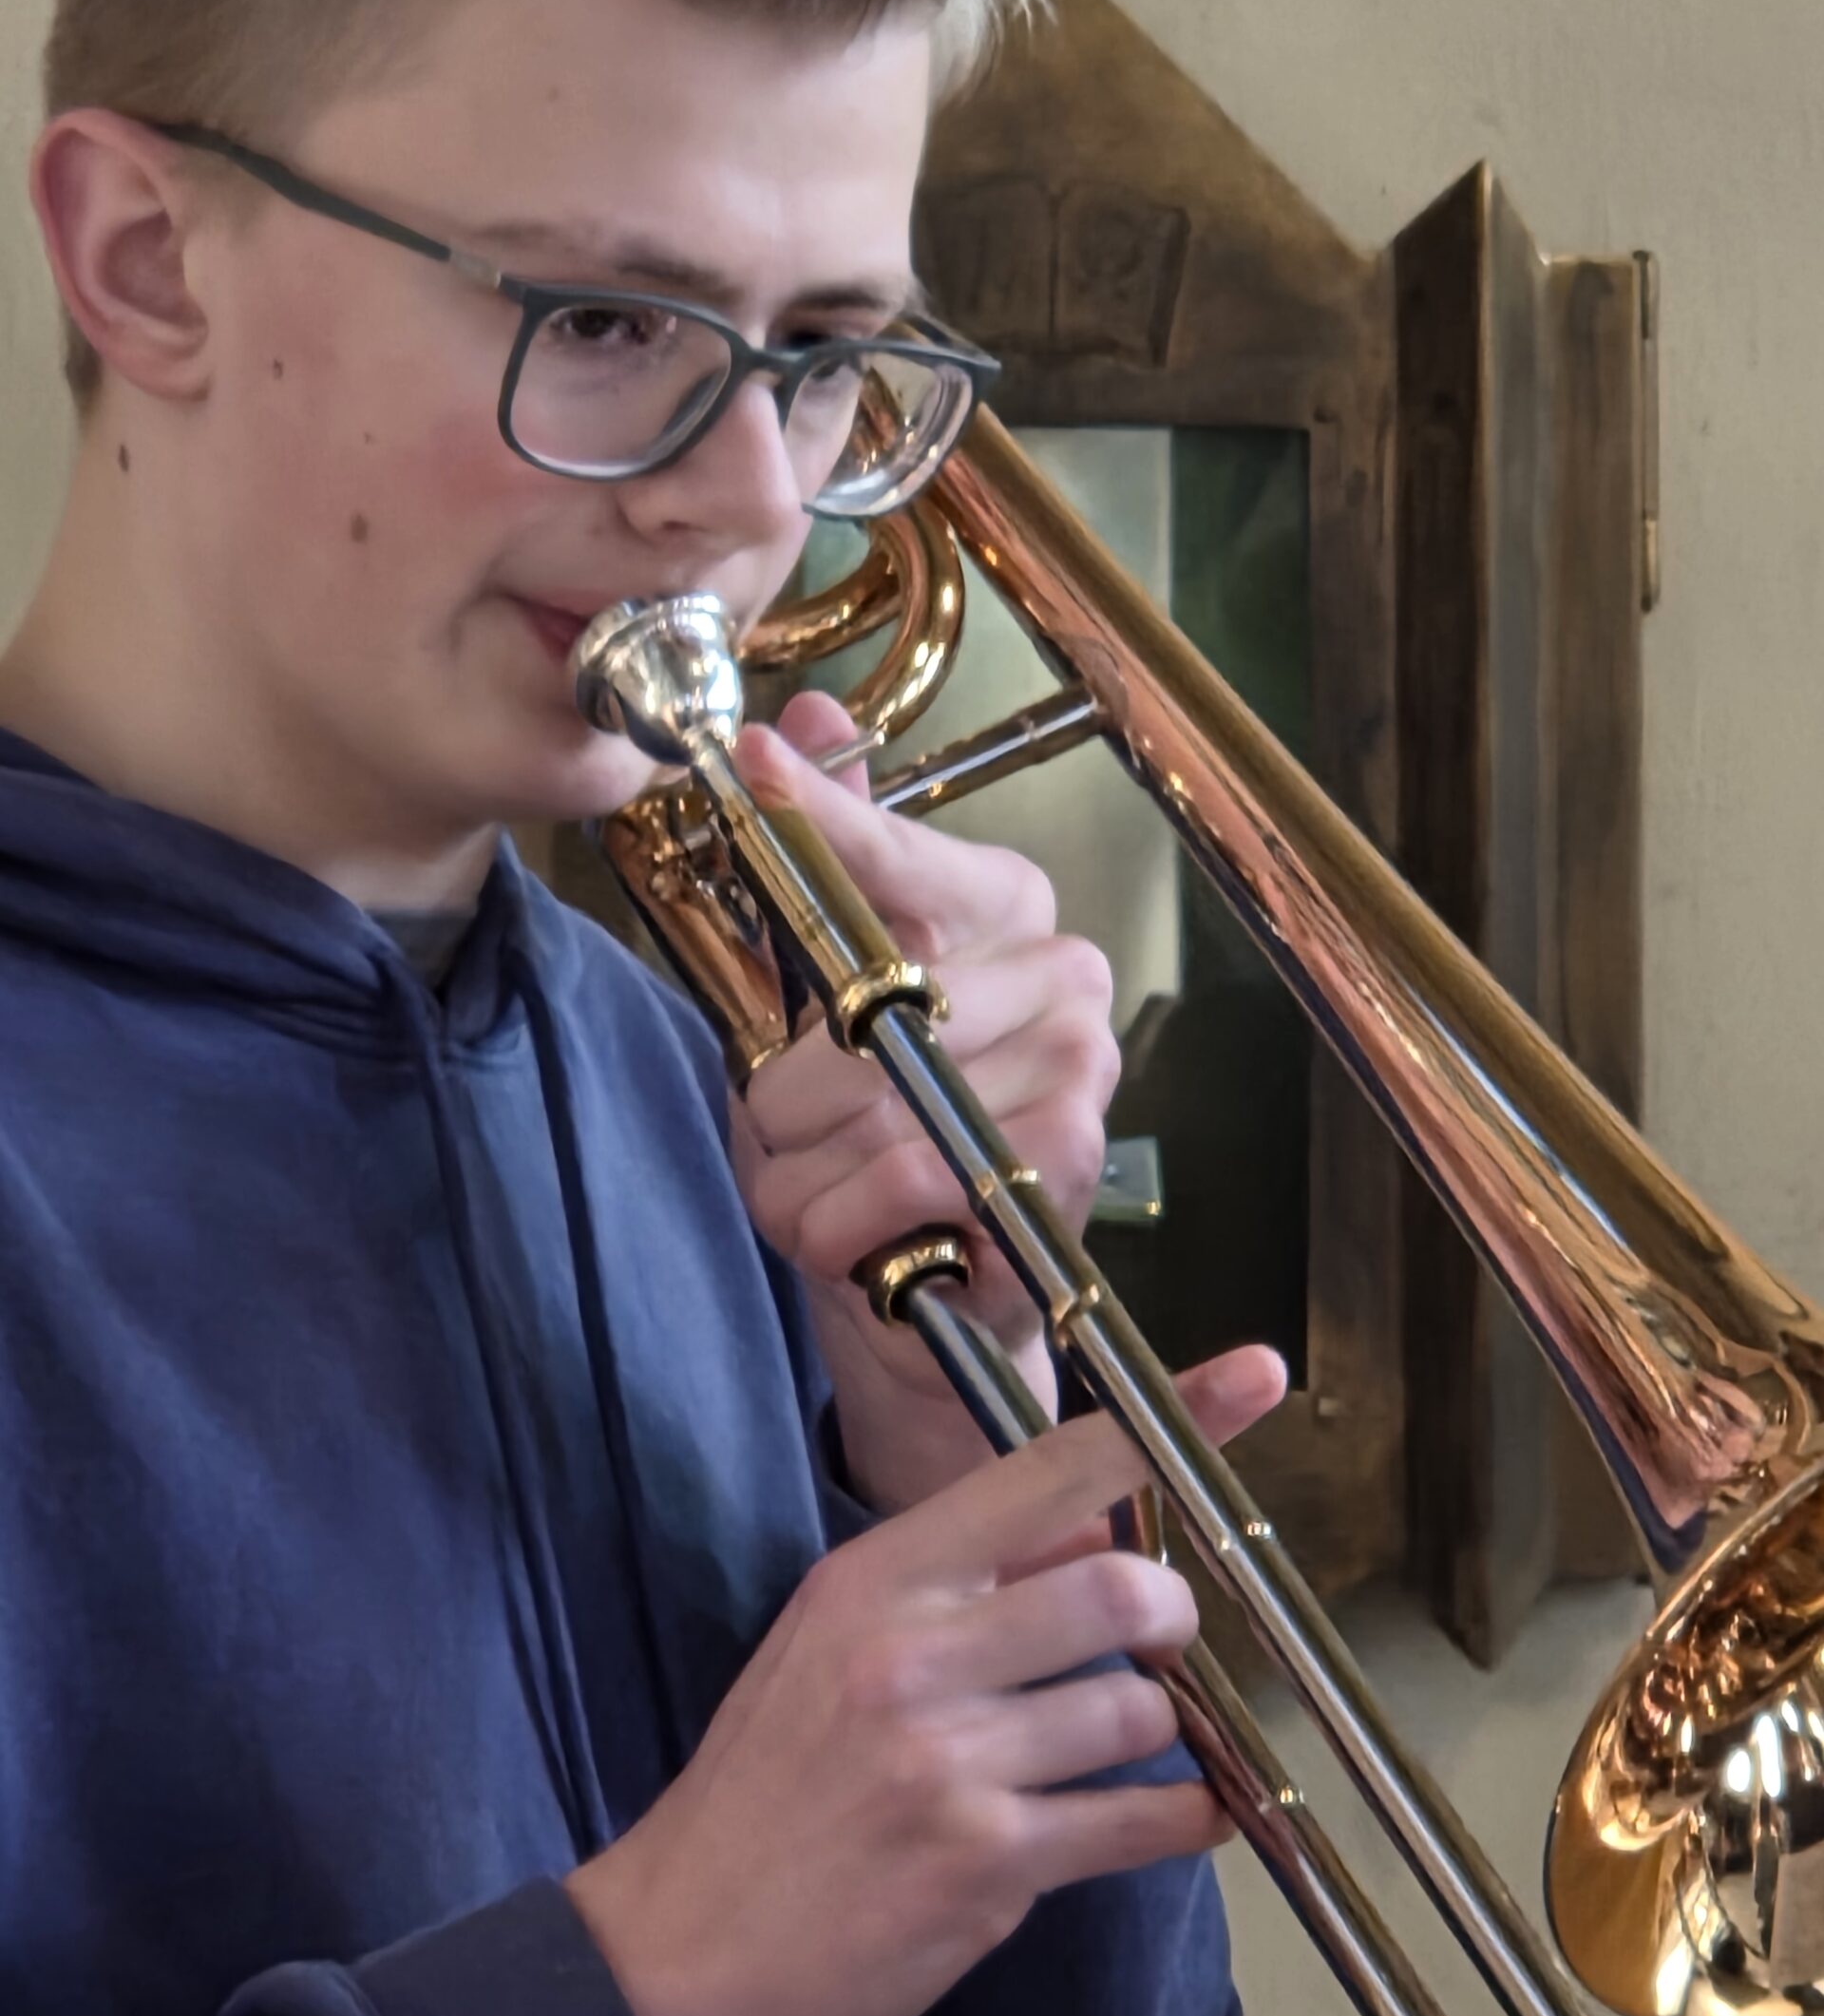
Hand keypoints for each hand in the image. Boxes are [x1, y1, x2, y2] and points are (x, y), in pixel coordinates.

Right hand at [569, 1349, 1284, 2015]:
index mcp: (879, 1575)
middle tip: (1164, 1639)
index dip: (1168, 1422)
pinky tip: (1186, 1813)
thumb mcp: (833, 1636)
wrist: (682, 1939)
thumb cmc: (769, 1779)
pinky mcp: (985, 1863)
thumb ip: (962, 1577)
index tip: (1247, 1378)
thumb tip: (1094, 1531)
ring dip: (1159, 1730)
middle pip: (1120, 1589)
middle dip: (1172, 1616)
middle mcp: (914, 1652)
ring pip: (1137, 1712)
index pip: (1050, 1469)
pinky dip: (1186, 1817)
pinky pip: (1139, 1823)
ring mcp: (950, 1759)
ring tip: (1115, 1746)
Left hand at [729, 692, 1120, 1509]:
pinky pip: (912, 1171)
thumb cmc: (870, 1144)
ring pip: (875, 1099)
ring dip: (803, 1174)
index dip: (816, 815)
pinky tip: (857, 1242)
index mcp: (1003, 905)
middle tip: (782, 1140)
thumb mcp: (820, 1006)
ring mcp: (1080, 1056)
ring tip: (814, 1199)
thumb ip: (823, 866)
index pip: (893, 850)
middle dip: (781, 1096)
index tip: (752, 764)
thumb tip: (800, 719)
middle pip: (862, 1000)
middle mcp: (1061, 965)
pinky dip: (850, 1221)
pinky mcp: (1073, 1151)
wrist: (931, 1296)